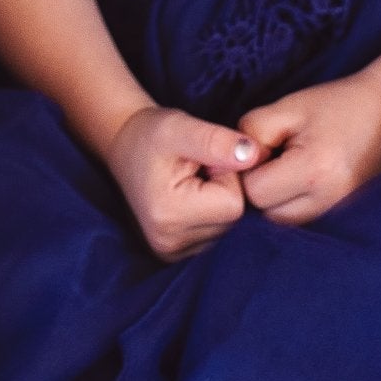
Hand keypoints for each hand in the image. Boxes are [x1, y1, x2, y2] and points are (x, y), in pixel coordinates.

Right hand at [102, 106, 267, 260]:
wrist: (124, 149)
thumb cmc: (151, 134)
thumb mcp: (181, 126)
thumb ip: (217, 141)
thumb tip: (256, 155)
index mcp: (169, 216)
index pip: (234, 204)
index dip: (228, 175)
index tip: (204, 159)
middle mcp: (170, 244)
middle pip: (233, 219)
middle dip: (225, 188)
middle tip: (198, 168)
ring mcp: (172, 253)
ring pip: (227, 227)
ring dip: (218, 200)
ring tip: (192, 180)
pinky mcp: (177, 254)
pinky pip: (216, 234)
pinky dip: (211, 212)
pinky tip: (190, 196)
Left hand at [239, 71, 380, 225]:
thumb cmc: (334, 105)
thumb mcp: (288, 107)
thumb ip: (251, 132)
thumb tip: (232, 165)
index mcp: (315, 169)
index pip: (255, 192)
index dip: (249, 171)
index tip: (264, 150)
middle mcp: (330, 200)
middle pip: (266, 216)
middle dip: (262, 190)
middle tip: (279, 159)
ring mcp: (342, 215)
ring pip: (284, 226)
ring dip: (279, 202)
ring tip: (294, 170)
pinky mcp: (347, 220)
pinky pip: (305, 225)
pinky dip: (297, 208)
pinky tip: (305, 183)